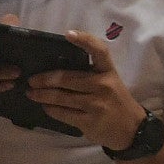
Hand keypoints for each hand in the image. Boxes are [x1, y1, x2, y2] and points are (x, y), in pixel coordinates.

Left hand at [17, 26, 145, 151]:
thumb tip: (55, 67)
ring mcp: (96, 104)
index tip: (68, 34)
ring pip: (61, 97)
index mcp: (108, 71)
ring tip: (31, 93)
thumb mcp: (109, 82)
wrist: (132, 129)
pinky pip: (63, 113)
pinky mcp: (90, 121)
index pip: (99, 51)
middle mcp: (103, 85)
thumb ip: (89, 73)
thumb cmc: (115, 101)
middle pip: (66, 78)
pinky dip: (51, 109)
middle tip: (31, 80)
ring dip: (42, 95)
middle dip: (44, 79)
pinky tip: (45, 107)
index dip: (84, 40)